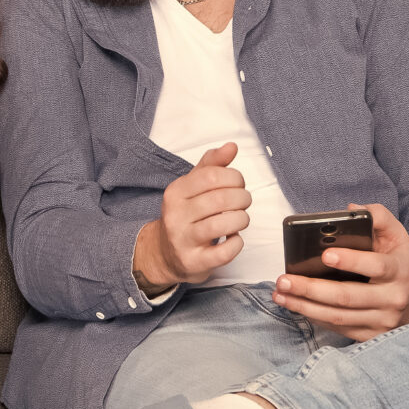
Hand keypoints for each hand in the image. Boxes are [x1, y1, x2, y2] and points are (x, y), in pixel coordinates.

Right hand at [134, 143, 250, 286]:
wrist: (165, 254)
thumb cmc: (185, 216)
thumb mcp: (192, 187)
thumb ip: (212, 165)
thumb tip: (231, 146)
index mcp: (175, 191)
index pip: (213, 175)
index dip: (234, 178)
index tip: (237, 185)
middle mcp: (176, 214)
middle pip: (221, 199)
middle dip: (243, 199)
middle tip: (243, 203)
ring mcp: (183, 240)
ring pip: (224, 224)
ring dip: (241, 220)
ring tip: (239, 220)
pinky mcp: (194, 261)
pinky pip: (224, 252)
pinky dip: (236, 244)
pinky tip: (233, 238)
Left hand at [272, 202, 408, 340]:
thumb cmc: (401, 260)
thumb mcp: (397, 234)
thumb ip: (378, 216)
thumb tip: (351, 208)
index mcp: (399, 270)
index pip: (376, 266)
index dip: (351, 261)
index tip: (326, 255)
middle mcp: (393, 298)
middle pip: (348, 296)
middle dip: (312, 289)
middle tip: (284, 279)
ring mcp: (384, 320)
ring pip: (339, 316)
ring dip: (305, 306)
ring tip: (280, 294)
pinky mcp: (374, 334)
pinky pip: (340, 328)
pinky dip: (315, 318)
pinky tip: (296, 306)